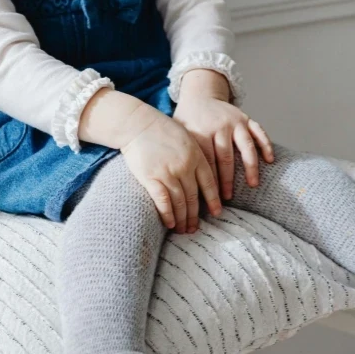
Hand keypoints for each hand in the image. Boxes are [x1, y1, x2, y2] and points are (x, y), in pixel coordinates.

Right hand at [120, 105, 221, 232]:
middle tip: (195, 228)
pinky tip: (170, 223)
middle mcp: (185, 166)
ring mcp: (168, 173)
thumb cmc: (161, 130)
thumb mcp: (186, 138)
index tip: (216, 213)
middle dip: (195, 216)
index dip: (213, 200)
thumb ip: (196, 155)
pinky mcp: (151, 177)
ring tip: (182, 230)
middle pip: (194, 197)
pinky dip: (167, 214)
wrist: (138, 124)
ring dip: (182, 219)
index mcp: (196, 156)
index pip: (209, 183)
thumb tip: (202, 175)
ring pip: (180, 202)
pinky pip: (162, 200)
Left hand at [174, 69, 273, 199]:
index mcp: (200, 131)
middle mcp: (219, 126)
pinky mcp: (246, 118)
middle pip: (225, 158)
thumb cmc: (187, 120)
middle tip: (227, 198)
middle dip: (226, 180)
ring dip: (250, 167)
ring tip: (252, 184)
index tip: (210, 198)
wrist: (199, 94)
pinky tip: (270, 160)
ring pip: (245, 146)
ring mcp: (234, 121)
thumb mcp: (178, 133)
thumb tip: (176, 184)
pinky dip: (266, 145)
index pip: (206, 162)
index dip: (209, 181)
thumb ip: (181, 153)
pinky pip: (259, 132)